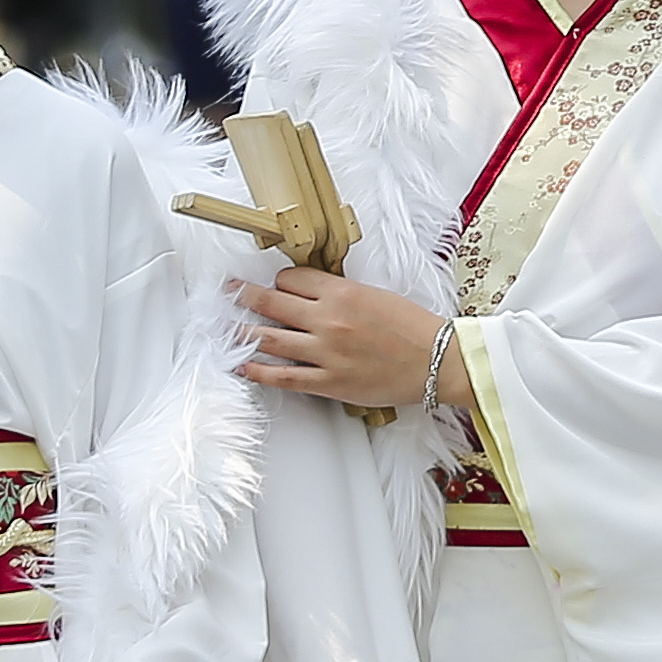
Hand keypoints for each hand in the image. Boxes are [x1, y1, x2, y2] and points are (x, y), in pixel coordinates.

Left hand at [235, 267, 459, 418]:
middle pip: (270, 302)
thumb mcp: (378, 296)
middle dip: (243, 295)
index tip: (275, 285)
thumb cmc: (415, 329)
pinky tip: (241, 365)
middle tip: (228, 292)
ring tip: (223, 326)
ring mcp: (325, 353)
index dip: (280, 280)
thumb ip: (342, 294)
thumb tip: (313, 295)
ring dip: (239, 330)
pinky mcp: (328, 382)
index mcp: (343, 293)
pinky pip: (282, 376)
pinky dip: (256, 370)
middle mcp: (328, 320)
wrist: (438, 362)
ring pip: (267, 338)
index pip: (292, 278)